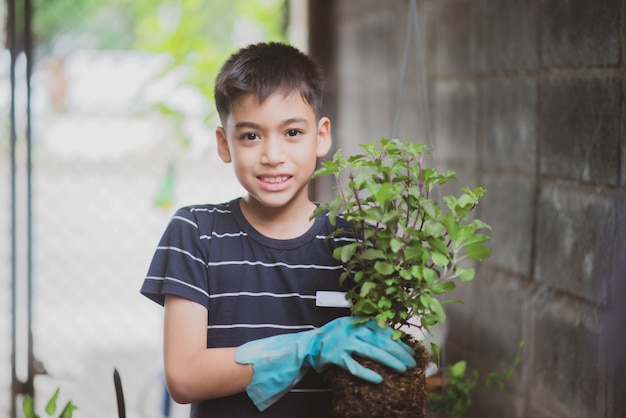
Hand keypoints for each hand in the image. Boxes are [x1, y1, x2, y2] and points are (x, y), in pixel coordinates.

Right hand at [235, 316, 415, 410]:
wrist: (308, 345)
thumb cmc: (333, 337)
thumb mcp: (349, 326)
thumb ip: (366, 328)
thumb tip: (391, 336)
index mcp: (356, 320)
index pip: (382, 329)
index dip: (398, 340)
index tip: (411, 351)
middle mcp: (351, 329)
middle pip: (380, 340)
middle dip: (398, 351)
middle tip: (411, 362)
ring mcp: (343, 342)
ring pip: (371, 351)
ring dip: (389, 360)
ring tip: (403, 369)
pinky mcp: (335, 357)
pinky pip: (354, 366)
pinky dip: (367, 373)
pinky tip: (379, 380)